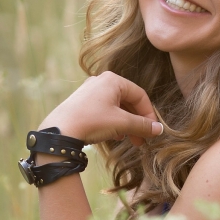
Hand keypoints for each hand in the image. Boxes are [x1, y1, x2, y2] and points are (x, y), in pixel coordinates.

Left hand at [39, 72, 163, 147]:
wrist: (60, 131)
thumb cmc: (92, 121)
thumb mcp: (121, 124)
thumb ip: (142, 125)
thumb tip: (159, 130)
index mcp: (113, 80)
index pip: (140, 95)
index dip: (149, 114)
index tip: (153, 130)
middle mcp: (101, 81)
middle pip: (128, 101)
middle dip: (137, 121)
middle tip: (143, 139)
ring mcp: (90, 91)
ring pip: (116, 107)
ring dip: (126, 123)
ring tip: (130, 139)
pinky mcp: (81, 102)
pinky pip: (104, 110)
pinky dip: (113, 122)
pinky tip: (115, 135)